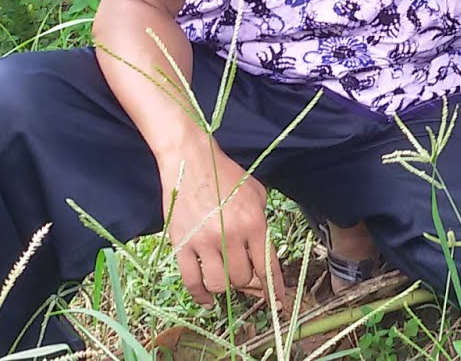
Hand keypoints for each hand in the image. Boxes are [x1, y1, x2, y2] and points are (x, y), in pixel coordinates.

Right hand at [155, 142, 287, 309]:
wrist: (191, 161)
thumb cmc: (227, 174)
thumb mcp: (257, 193)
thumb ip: (262, 222)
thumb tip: (262, 250)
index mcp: (254, 223)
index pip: (268, 265)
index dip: (275, 287)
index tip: (278, 301)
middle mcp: (231, 236)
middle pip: (243, 278)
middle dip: (248, 283)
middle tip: (246, 278)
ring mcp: (204, 242)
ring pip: (220, 283)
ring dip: (225, 287)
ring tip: (226, 280)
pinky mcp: (182, 244)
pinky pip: (191, 280)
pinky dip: (200, 295)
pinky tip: (207, 299)